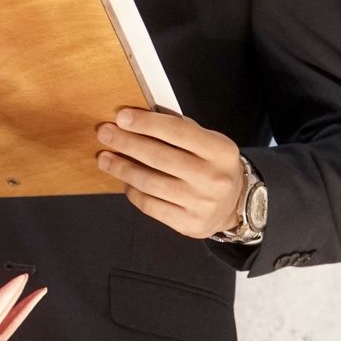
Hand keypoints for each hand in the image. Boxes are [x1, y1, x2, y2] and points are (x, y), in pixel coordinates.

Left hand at [95, 108, 244, 238]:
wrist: (236, 204)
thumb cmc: (213, 165)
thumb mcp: (208, 141)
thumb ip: (178, 128)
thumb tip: (138, 116)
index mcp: (220, 151)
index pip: (177, 131)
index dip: (146, 123)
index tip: (121, 117)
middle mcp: (213, 178)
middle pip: (159, 157)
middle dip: (126, 143)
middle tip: (105, 133)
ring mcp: (201, 204)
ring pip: (150, 183)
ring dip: (122, 168)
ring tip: (104, 158)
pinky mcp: (189, 224)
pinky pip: (151, 205)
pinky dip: (133, 191)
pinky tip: (124, 180)